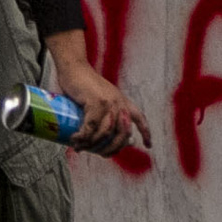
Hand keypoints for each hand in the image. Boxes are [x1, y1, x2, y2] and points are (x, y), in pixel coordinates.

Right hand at [45, 30, 150, 158]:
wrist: (73, 67)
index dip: (146, 132)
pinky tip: (76, 141)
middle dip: (112, 148)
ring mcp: (108, 103)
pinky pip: (91, 128)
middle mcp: (119, 103)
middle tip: (100, 154)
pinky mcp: (95, 103)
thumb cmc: (83, 84)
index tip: (148, 145)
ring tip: (82, 147)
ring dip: (94, 145)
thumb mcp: (101, 98)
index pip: (139, 118)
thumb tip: (106, 134)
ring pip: (106, 133)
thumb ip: (106, 112)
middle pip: (123, 133)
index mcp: (122, 101)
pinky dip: (82, 138)